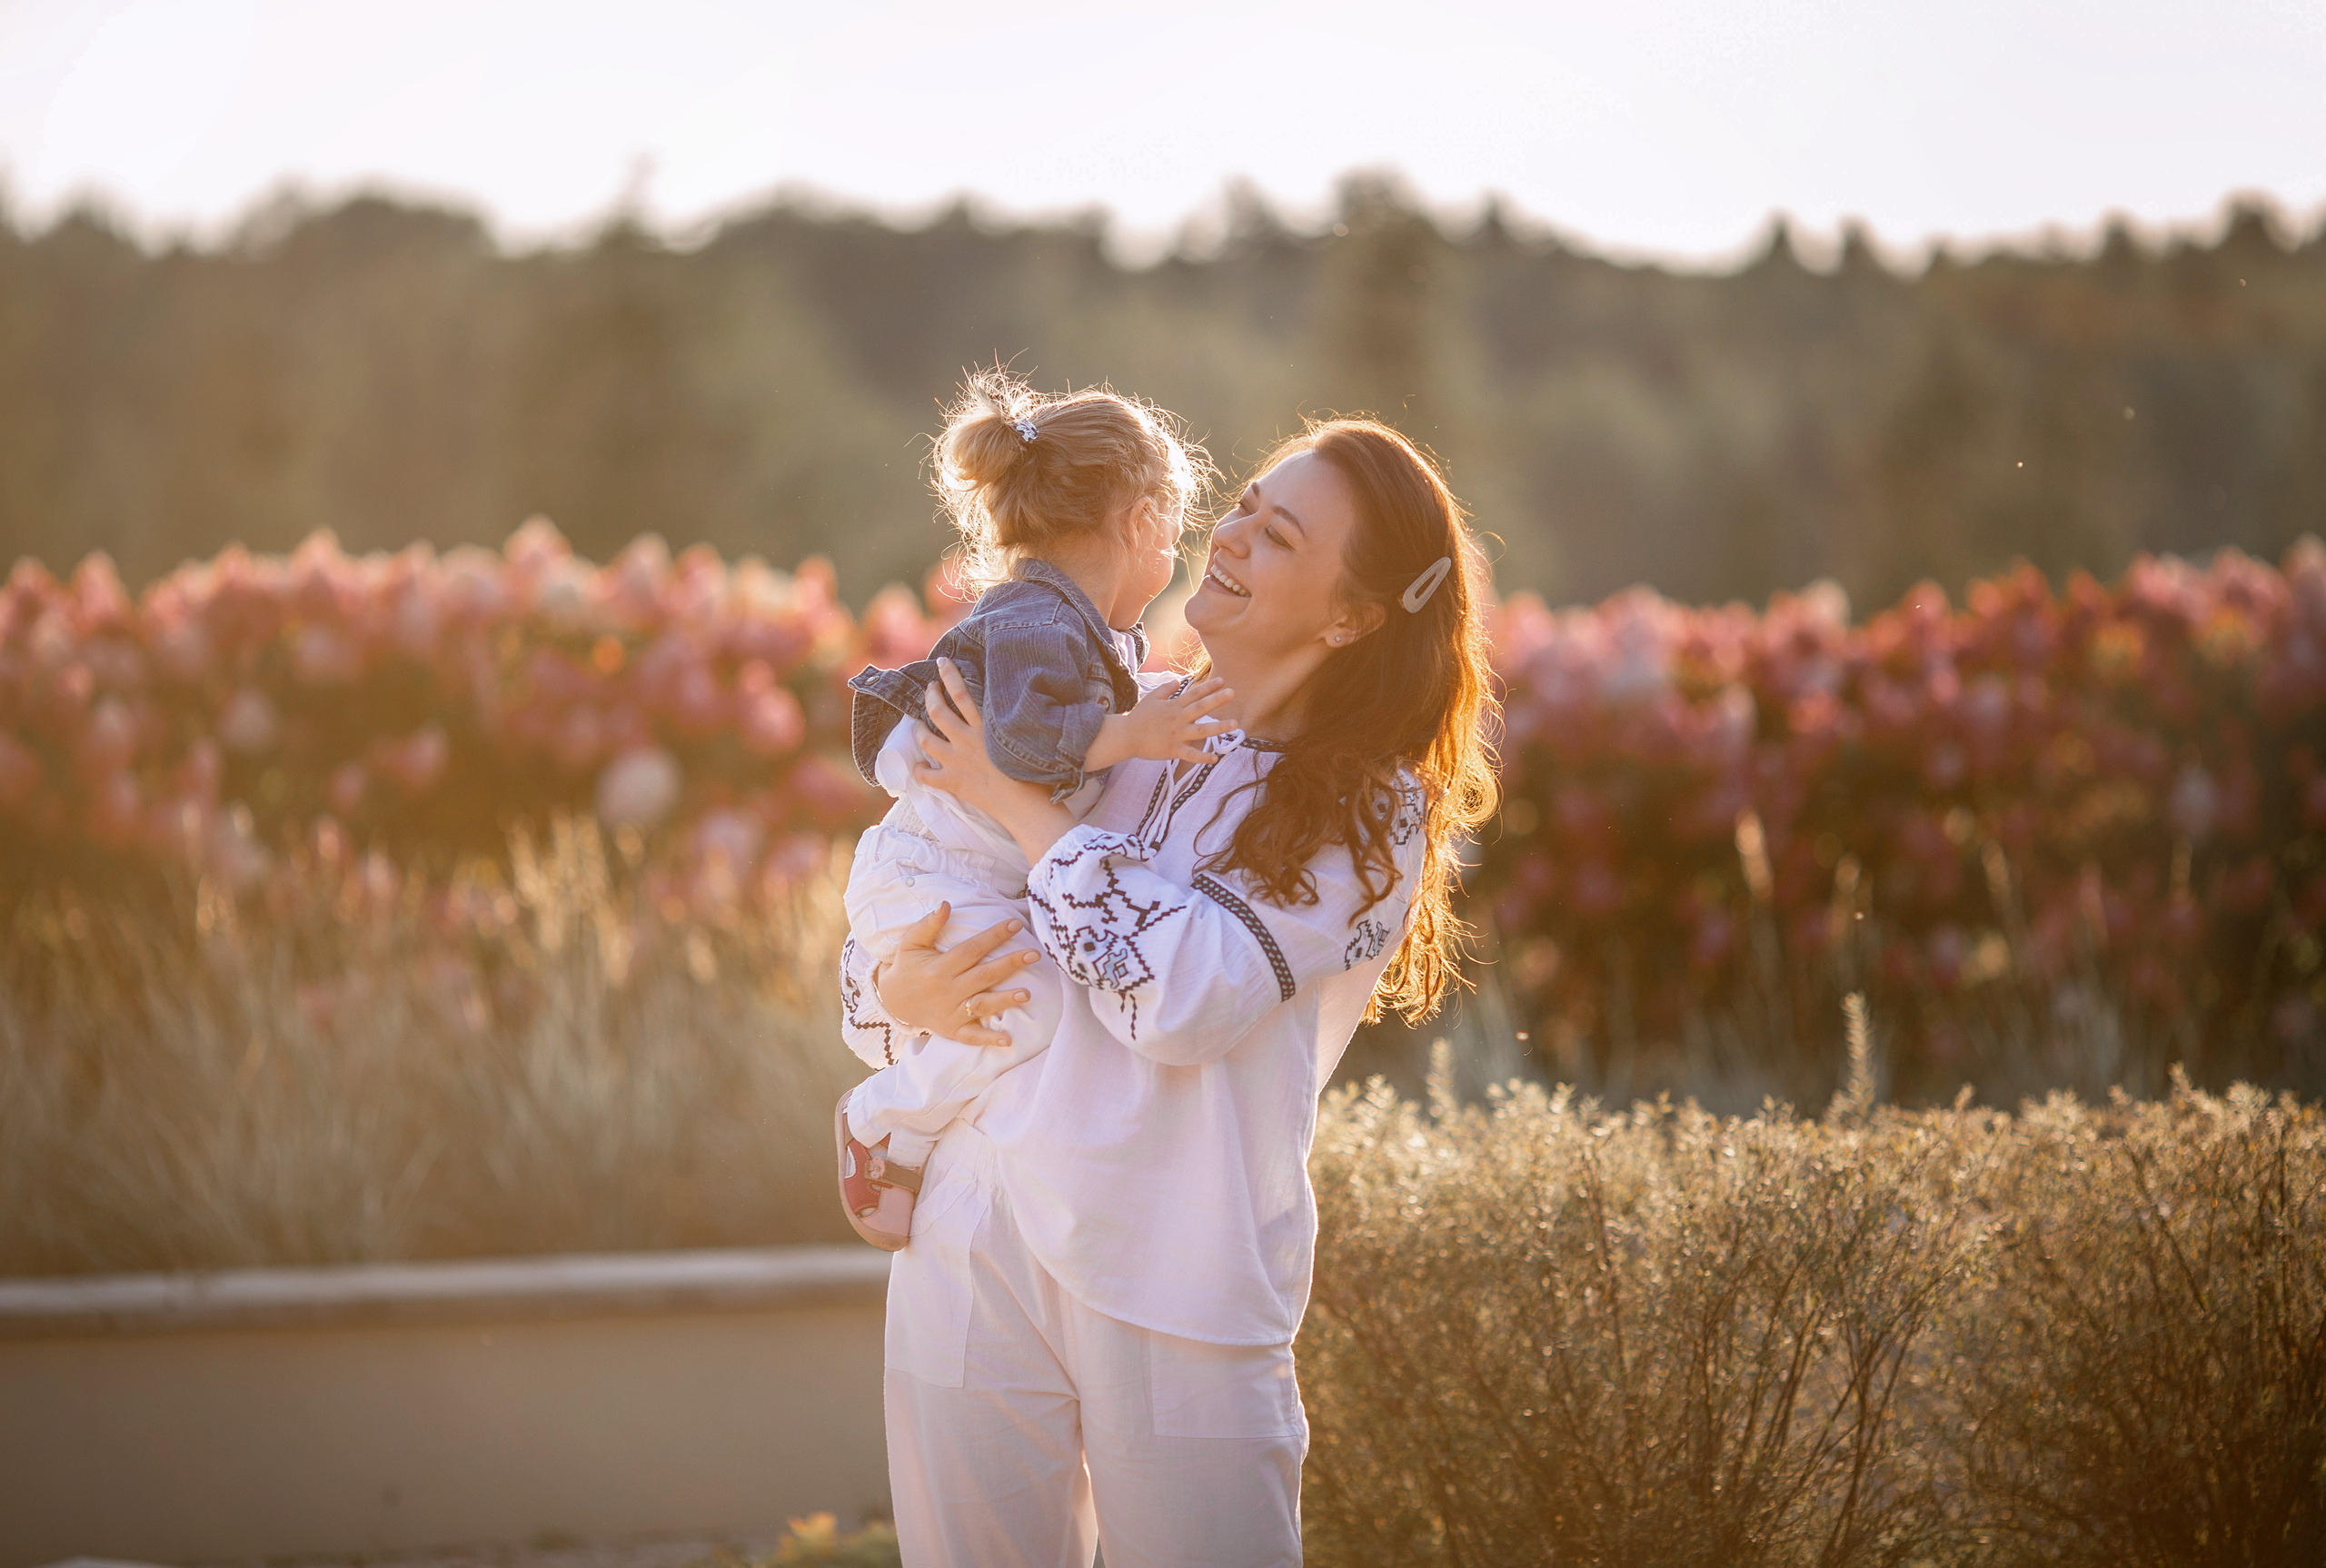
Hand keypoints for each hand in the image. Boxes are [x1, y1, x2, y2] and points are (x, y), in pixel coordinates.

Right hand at [871, 901, 1041, 1047]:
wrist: (892, 1001)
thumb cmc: (907, 966)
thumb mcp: (911, 943)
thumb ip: (928, 924)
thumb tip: (945, 905)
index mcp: (939, 967)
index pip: (971, 949)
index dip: (994, 936)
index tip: (1016, 924)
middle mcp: (947, 990)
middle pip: (983, 976)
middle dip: (1009, 965)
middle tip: (1035, 954)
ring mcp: (951, 1012)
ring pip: (982, 1005)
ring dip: (1004, 1001)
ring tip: (1027, 994)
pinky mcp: (952, 1030)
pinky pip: (971, 1036)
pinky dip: (988, 1039)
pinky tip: (1008, 1040)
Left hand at [914, 658, 1079, 862]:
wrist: (1025, 806)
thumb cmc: (1034, 774)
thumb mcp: (1027, 738)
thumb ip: (1014, 722)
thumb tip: (1015, 705)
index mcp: (985, 728)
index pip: (962, 693)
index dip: (949, 675)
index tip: (942, 662)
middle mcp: (967, 741)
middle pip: (938, 711)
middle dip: (930, 695)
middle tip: (930, 688)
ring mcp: (957, 762)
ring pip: (925, 739)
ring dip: (918, 729)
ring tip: (918, 723)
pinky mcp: (953, 783)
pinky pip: (926, 775)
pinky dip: (919, 770)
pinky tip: (919, 766)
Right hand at [1092, 676, 1234, 767]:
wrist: (1126, 737)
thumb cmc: (1139, 717)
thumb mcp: (1151, 698)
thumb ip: (1165, 688)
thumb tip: (1178, 680)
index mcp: (1173, 706)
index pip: (1194, 694)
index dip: (1208, 687)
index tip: (1222, 681)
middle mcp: (1178, 719)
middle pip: (1200, 708)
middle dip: (1217, 700)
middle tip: (1232, 693)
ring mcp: (1176, 735)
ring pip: (1201, 731)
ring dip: (1218, 727)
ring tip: (1234, 724)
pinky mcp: (1173, 750)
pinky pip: (1190, 755)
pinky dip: (1202, 757)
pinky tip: (1215, 758)